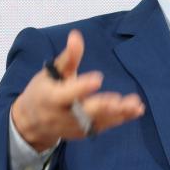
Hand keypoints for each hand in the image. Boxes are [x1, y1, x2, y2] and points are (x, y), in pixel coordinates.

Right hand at [10, 30, 144, 150]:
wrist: (32, 124)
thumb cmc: (43, 92)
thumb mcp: (50, 73)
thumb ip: (67, 58)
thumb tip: (76, 35)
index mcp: (51, 98)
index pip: (66, 94)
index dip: (81, 87)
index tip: (98, 78)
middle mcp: (63, 116)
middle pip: (84, 112)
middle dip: (103, 106)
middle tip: (119, 100)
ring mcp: (74, 127)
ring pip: (98, 122)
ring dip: (118, 114)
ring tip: (136, 106)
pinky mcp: (84, 133)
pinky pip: (103, 127)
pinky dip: (120, 119)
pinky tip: (135, 111)